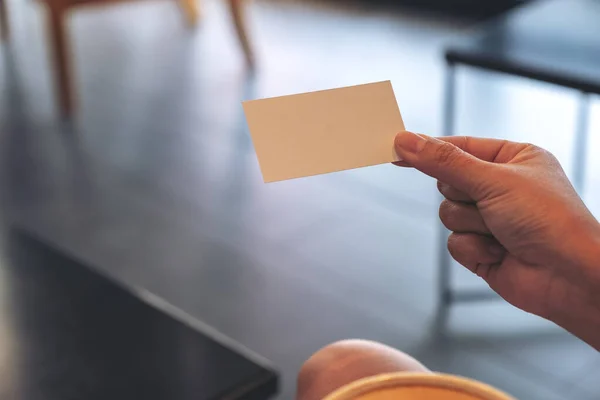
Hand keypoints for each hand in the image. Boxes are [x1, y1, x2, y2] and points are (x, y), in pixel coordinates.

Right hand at [394, 131, 599, 347]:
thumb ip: (444, 161)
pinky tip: (501, 251)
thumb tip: (407, 141)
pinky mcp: (482, 248)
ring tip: (502, 231)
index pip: (459, 147)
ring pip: (447, 213)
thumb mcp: (493, 180)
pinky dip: (474, 247)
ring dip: (471, 224)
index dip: (429, 148)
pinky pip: (454, 242)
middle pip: (447, 182)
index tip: (397, 147)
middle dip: (464, 195)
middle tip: (487, 201)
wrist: (569, 277)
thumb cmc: (550, 220)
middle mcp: (500, 187)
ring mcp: (490, 219)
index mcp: (512, 159)